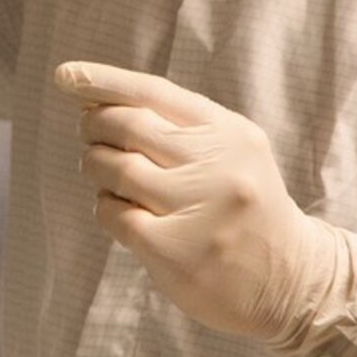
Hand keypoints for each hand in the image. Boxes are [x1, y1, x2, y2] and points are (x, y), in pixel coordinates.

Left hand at [54, 61, 356, 356]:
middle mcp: (217, 166)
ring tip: (106, 173)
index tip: (65, 75)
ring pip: (116, 168)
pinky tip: (119, 209)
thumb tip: (97, 102)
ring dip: (96, 166)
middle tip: (88, 131)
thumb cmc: (246, 208)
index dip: (105, 81)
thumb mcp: (232, 153)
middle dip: (95, 125)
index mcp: (230, 133)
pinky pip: (113, 213)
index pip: (156, 93)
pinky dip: (105, 206)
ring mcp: (196, 209)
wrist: (291, 281)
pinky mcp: (173, 251)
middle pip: (129, 126)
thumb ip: (178, 127)